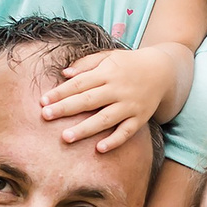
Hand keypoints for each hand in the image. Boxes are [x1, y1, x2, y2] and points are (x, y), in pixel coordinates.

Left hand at [40, 48, 176, 153]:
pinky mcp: (140, 118)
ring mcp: (130, 105)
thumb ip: (86, 64)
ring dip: (85, 128)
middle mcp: (118, 89)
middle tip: (46, 116)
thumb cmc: (128, 64)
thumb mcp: (108, 57)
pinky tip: (99, 149)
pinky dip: (114, 140)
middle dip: (66, 108)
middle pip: (88, 100)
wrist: (163, 71)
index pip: (80, 83)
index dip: (61, 92)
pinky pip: (127, 131)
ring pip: (105, 119)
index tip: (43, 101)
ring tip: (66, 137)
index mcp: (107, 72)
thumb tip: (64, 74)